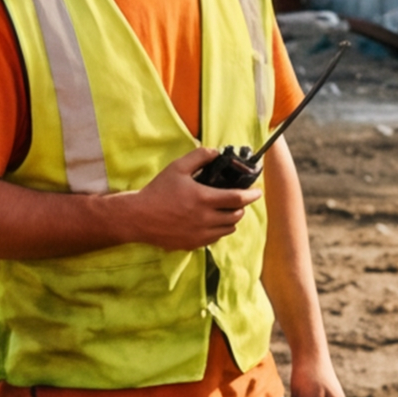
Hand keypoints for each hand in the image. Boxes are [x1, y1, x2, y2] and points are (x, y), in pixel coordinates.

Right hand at [102, 170, 256, 251]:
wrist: (139, 217)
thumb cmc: (158, 191)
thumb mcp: (177, 168)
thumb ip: (199, 157)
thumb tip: (215, 152)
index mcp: (204, 199)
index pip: (238, 199)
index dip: (252, 195)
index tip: (258, 192)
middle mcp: (205, 219)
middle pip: (236, 216)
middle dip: (241, 207)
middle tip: (237, 200)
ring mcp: (200, 234)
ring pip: (227, 229)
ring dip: (231, 220)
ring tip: (225, 211)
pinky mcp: (193, 244)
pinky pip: (214, 239)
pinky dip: (218, 230)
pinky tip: (211, 222)